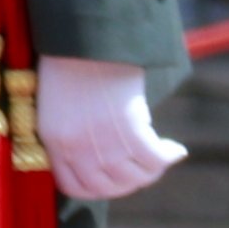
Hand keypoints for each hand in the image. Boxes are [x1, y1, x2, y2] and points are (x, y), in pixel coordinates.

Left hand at [35, 55, 184, 201]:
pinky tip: (175, 148)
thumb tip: (96, 151)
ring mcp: (102, 144)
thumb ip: (71, 131)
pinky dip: (169, 156)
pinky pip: (154, 159)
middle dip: (129, 182)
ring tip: (161, 155)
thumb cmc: (73, 62)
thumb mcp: (58, 104)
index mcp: (53, 143)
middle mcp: (76, 150)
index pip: (75, 187)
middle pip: (108, 188)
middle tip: (143, 168)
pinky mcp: (128, 131)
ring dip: (152, 171)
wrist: (87, 39)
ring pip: (134, 178)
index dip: (99, 188)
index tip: (114, 179)